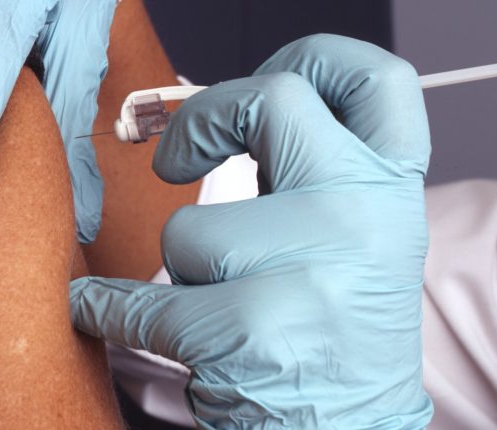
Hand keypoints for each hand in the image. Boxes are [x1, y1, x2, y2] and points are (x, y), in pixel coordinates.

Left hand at [70, 35, 433, 427]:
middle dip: (201, 120)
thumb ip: (310, 174)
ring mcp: (313, 270)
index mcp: (393, 192)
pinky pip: (142, 298)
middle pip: (270, 102)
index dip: (317, 57)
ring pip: (190, 227)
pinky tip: (103, 312)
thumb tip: (227, 115)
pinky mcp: (253, 328)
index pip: (378, 80)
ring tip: (220, 309)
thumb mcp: (353, 241)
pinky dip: (108, 308)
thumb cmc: (336, 334)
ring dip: (184, 271)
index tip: (268, 73)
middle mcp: (365, 217)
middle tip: (172, 158)